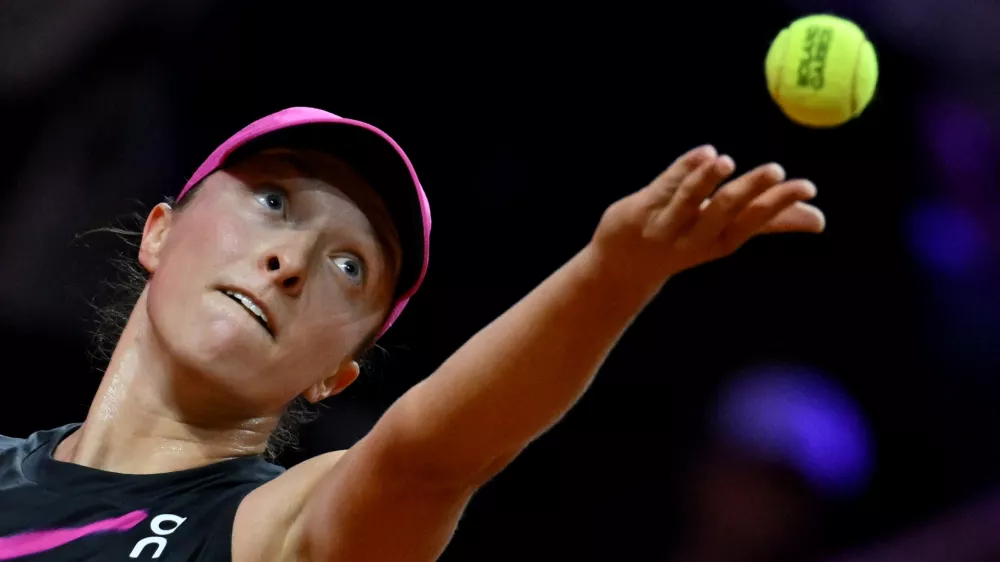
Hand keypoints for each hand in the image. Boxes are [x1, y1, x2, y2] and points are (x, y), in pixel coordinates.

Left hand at [591, 145, 824, 283]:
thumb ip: (770, 221)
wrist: (623, 265)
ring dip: (706, 181)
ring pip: (687, 201)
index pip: (753, 223)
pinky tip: (706, 152)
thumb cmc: (685, 240)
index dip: (779, 206)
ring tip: (726, 161)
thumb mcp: (726, 234)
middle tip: (776, 170)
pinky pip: (663, 186)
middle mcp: (694, 237)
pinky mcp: (641, 209)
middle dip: (749, 191)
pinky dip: (683, 168)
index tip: (806, 186)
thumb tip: (819, 220)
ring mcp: (665, 225)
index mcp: (720, 241)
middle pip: (724, 212)